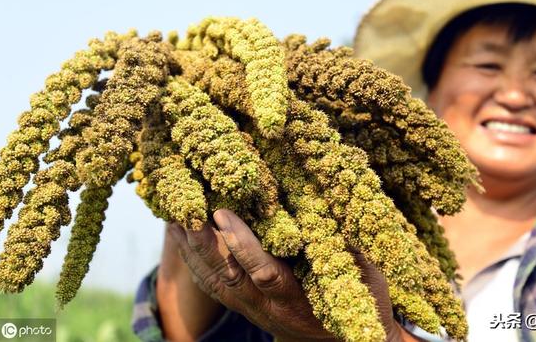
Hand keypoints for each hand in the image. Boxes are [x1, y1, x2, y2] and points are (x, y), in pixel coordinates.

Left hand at [168, 209, 409, 341]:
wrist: (340, 341)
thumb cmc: (356, 302)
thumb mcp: (364, 276)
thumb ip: (350, 249)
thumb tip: (338, 209)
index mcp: (295, 297)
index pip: (262, 270)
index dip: (241, 244)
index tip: (222, 214)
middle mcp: (266, 305)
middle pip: (226, 276)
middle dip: (201, 243)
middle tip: (181, 207)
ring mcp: (250, 308)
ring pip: (212, 280)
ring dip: (190, 249)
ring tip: (171, 215)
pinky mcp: (242, 305)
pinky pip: (211, 284)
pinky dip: (193, 259)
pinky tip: (181, 236)